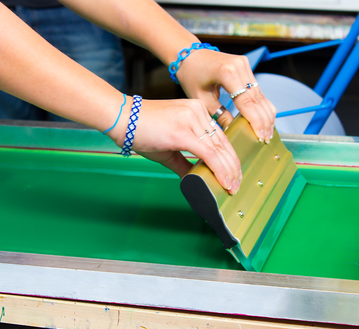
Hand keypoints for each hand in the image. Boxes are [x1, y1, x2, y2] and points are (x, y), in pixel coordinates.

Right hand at [107, 98, 240, 193]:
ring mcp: (191, 120)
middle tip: (236, 184)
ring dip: (228, 171)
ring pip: (218, 149)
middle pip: (223, 143)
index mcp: (196, 112)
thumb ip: (184, 162)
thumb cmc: (141, 130)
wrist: (122, 119)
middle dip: (232, 167)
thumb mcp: (169, 147)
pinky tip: (224, 181)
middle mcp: (197, 112)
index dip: (229, 158)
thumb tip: (194, 179)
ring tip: (232, 187)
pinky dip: (219, 169)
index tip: (234, 174)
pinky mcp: (183, 132)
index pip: (220, 137)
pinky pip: (208, 153)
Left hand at [176, 49, 276, 142]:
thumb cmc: (191, 76)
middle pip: (258, 99)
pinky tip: (262, 121)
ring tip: (266, 134)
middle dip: (264, 121)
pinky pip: (257, 90)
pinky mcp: (246, 67)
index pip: (247, 102)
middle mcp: (240, 66)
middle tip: (265, 140)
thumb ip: (219, 115)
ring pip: (262, 95)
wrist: (189, 55)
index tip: (260, 137)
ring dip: (266, 115)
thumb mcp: (201, 100)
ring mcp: (245, 65)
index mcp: (227, 73)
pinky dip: (261, 107)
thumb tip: (233, 132)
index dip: (256, 122)